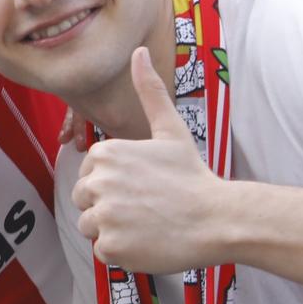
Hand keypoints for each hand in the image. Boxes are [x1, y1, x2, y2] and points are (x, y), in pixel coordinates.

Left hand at [72, 48, 231, 273]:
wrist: (217, 219)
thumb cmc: (192, 175)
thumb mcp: (170, 130)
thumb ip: (149, 91)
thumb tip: (138, 50)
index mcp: (104, 154)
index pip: (88, 177)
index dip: (114, 186)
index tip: (144, 187)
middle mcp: (97, 182)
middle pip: (85, 202)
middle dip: (110, 208)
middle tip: (147, 208)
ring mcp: (104, 216)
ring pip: (91, 227)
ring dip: (115, 231)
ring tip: (148, 224)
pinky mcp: (111, 246)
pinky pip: (104, 251)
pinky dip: (124, 252)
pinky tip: (149, 241)